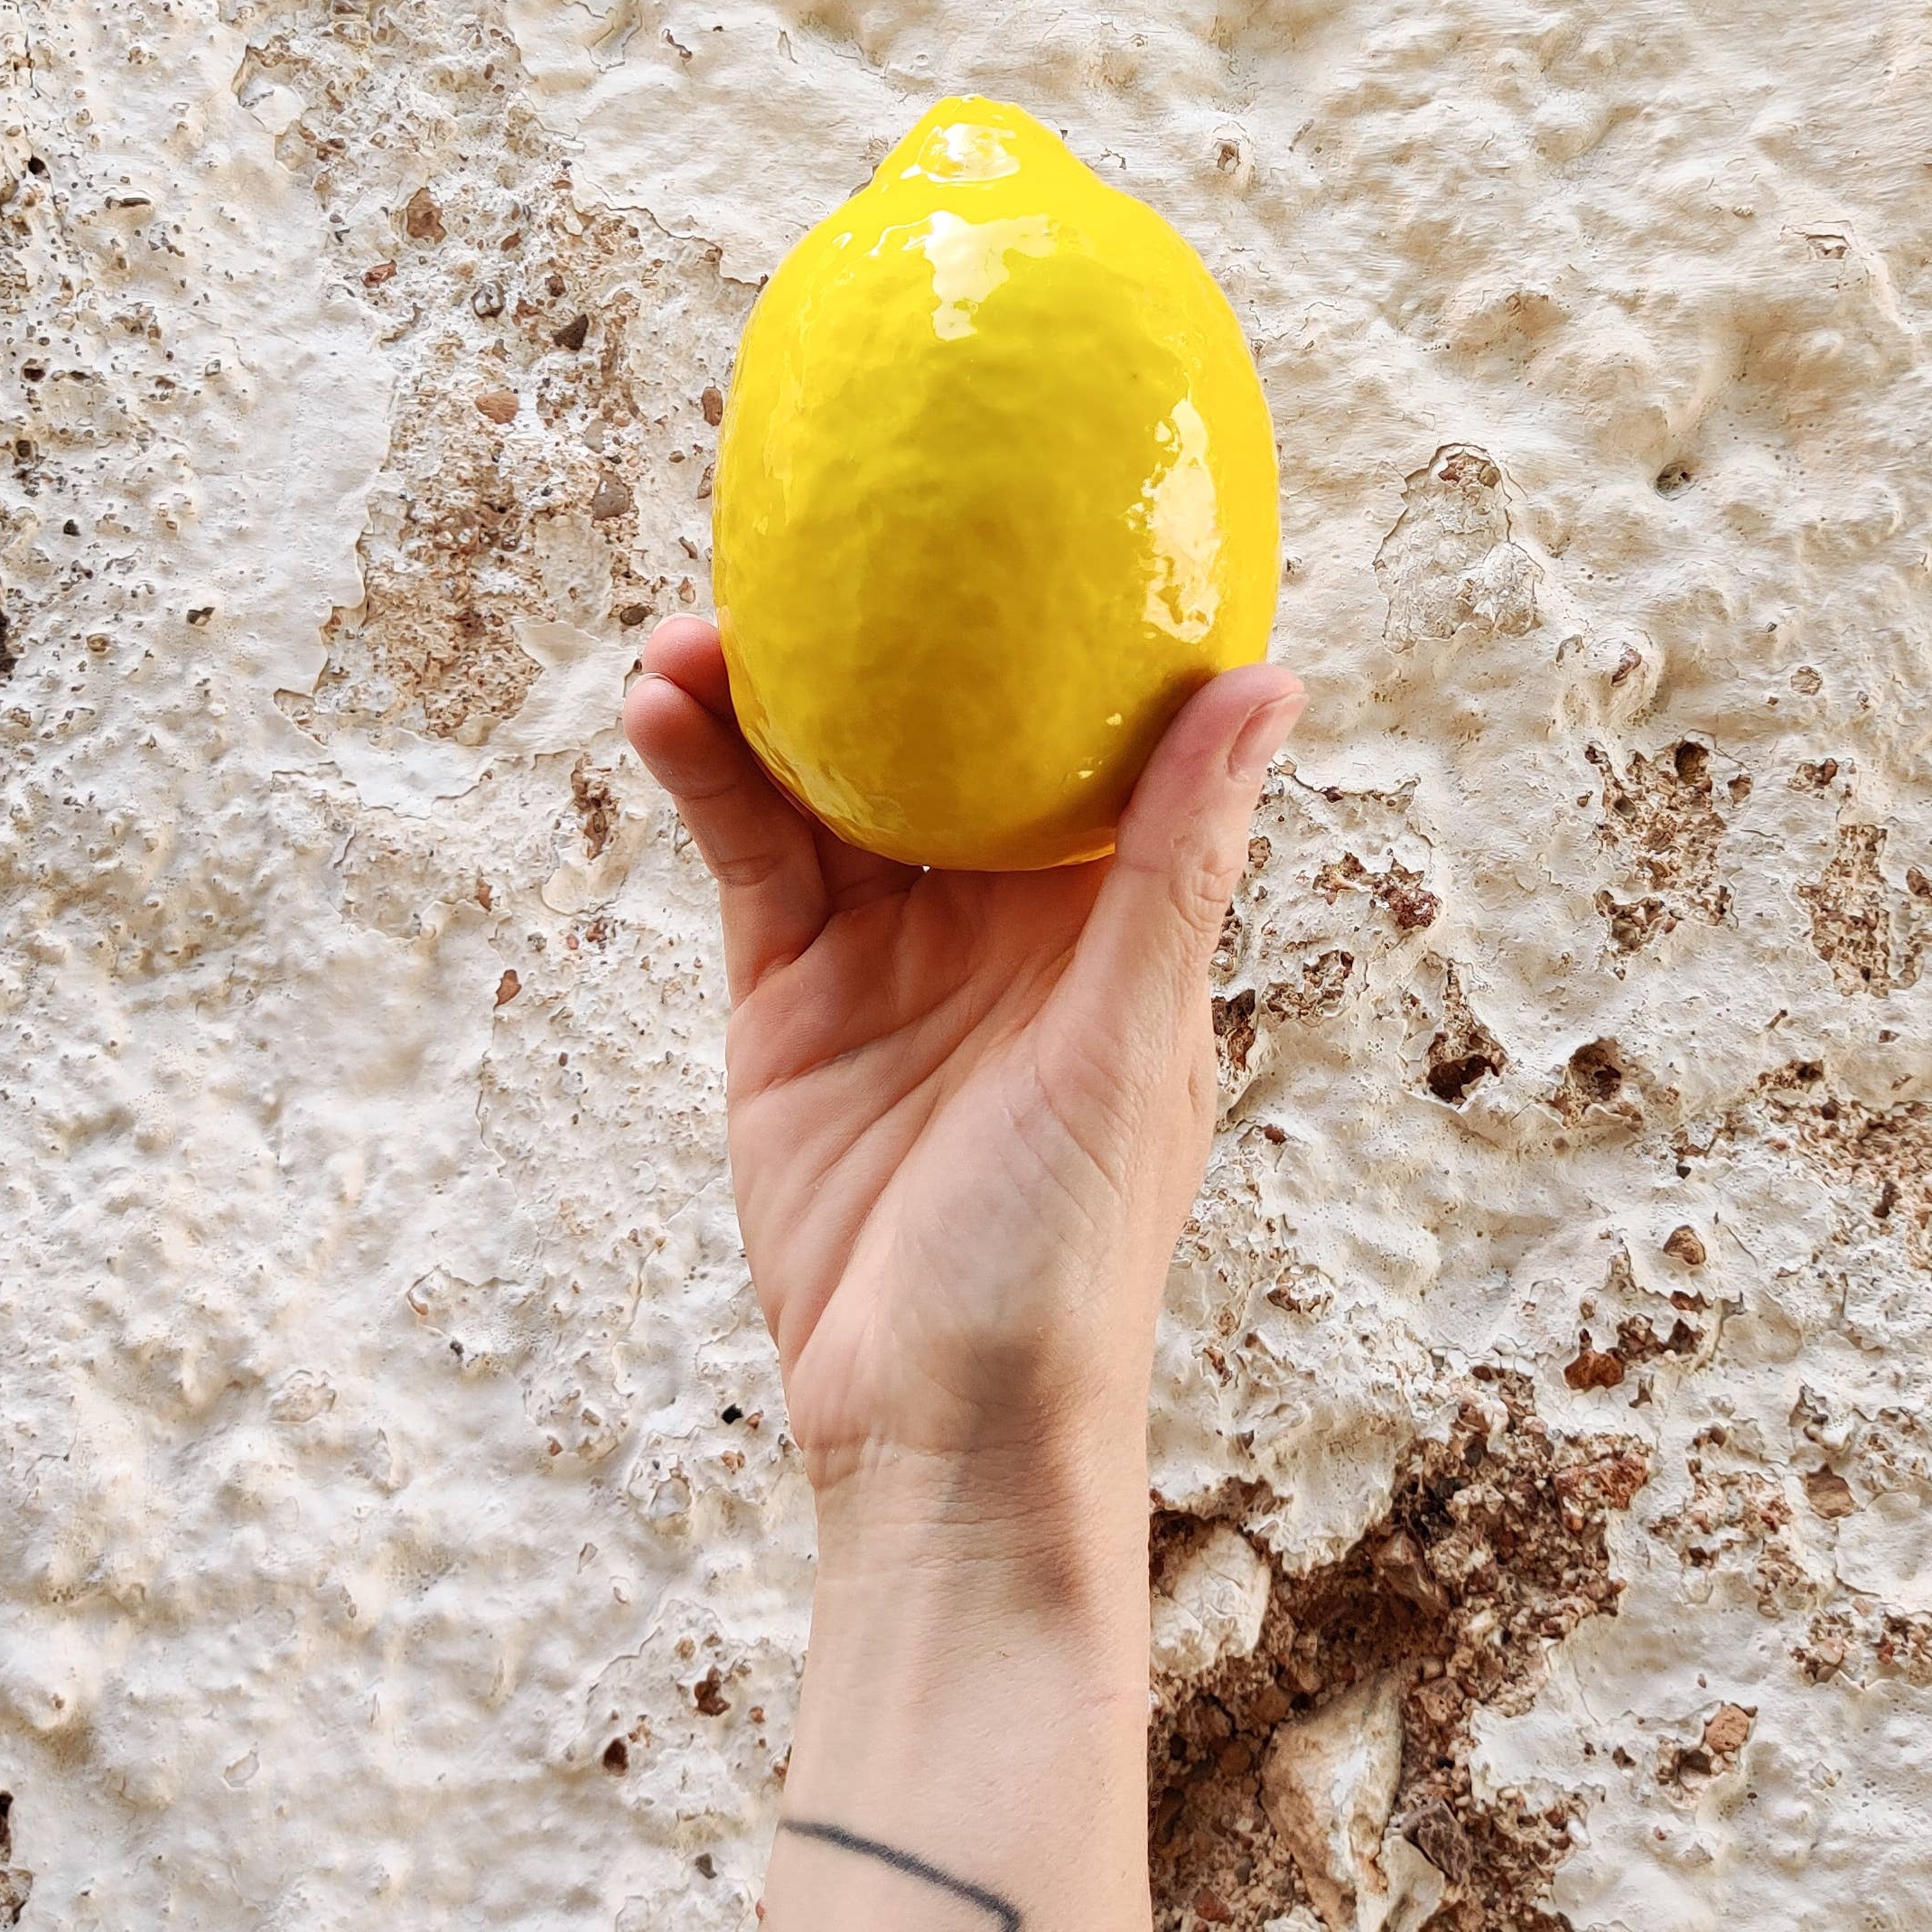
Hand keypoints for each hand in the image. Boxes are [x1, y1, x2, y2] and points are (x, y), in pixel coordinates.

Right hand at [622, 619, 1303, 1542]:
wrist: (937, 1435)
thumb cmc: (1070, 1260)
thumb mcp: (1127, 1036)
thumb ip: (1175, 858)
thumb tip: (1269, 678)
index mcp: (1115, 912)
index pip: (1089, 730)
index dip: (1054, 619)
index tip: (1012, 495)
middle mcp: (1003, 912)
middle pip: (939, 730)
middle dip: (878, 634)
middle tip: (810, 534)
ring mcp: (890, 949)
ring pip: (826, 776)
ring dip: (765, 693)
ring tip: (693, 623)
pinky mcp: (789, 996)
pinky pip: (748, 854)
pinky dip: (706, 779)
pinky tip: (662, 711)